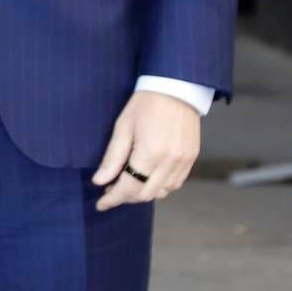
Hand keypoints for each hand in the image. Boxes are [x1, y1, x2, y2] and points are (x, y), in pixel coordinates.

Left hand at [92, 89, 200, 211]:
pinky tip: (149, 176)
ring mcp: (184, 161)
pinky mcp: (192, 157)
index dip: (113, 198)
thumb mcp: (123, 127)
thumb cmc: (146, 103)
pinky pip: (176, 183)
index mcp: (150, 152)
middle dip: (126, 197)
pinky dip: (161, 186)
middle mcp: (170, 161)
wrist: (177, 87)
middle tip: (112, 190)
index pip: (128, 187)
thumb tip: (100, 181)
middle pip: (145, 194)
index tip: (101, 203)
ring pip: (162, 192)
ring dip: (144, 192)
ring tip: (129, 182)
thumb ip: (112, 158)